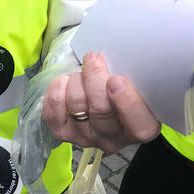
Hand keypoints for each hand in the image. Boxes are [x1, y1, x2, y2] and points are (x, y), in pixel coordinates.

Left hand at [42, 52, 160, 152]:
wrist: (103, 105)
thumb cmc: (126, 90)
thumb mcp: (141, 84)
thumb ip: (136, 76)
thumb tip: (120, 55)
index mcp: (141, 128)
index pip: (137, 123)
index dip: (126, 101)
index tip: (116, 79)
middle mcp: (112, 139)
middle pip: (101, 110)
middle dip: (94, 78)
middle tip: (93, 59)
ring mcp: (84, 138)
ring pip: (76, 106)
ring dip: (76, 80)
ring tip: (81, 72)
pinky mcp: (63, 133)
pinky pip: (53, 111)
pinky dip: (56, 90)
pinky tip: (65, 81)